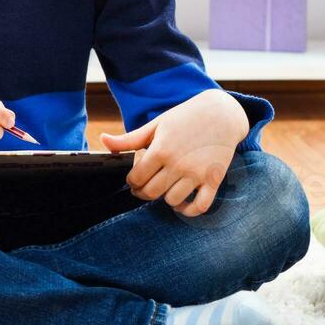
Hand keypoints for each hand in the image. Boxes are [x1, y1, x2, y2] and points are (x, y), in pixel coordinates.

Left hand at [100, 89, 247, 217]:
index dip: (131, 181)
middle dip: (143, 192)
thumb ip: (129, 139)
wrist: (222, 113)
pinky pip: (200, 207)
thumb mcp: (155, 125)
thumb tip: (103, 140)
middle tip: (143, 187)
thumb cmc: (185, 118)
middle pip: (152, 192)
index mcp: (160, 150)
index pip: (136, 178)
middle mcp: (178, 164)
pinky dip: (188, 210)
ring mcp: (197, 174)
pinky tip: (181, 203)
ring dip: (164, 198)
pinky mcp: (213, 180)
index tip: (133, 179)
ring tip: (163, 188)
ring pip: (172, 201)